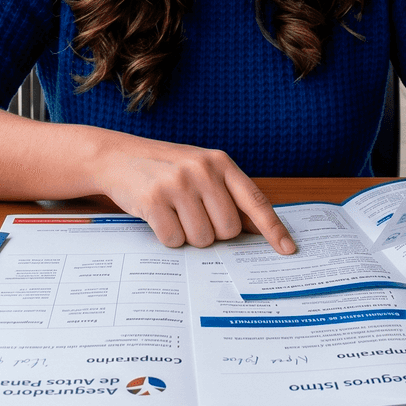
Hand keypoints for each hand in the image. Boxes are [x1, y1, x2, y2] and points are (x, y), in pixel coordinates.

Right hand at [93, 135, 296, 254]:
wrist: (117, 156)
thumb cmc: (165, 168)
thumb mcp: (201, 171)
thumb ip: (229, 195)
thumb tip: (258, 230)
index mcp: (220, 162)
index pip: (255, 201)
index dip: (273, 228)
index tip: (288, 250)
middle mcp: (202, 170)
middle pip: (228, 230)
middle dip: (213, 233)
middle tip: (193, 215)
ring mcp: (178, 184)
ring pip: (202, 239)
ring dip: (188, 236)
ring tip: (174, 213)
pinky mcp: (154, 199)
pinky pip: (174, 240)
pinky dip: (168, 237)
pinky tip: (158, 217)